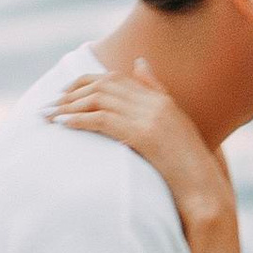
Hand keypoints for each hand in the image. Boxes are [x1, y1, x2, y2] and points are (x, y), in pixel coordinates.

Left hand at [53, 60, 233, 234]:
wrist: (204, 191)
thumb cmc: (188, 166)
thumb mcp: (173, 123)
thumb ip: (156, 92)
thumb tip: (140, 62)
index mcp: (161, 99)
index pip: (115, 78)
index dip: (85, 82)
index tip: (64, 93)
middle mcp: (156, 103)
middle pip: (104, 85)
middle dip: (71, 93)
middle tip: (48, 105)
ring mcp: (151, 117)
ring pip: (100, 100)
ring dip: (69, 106)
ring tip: (48, 116)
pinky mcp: (145, 135)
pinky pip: (103, 120)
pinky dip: (79, 120)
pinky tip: (63, 125)